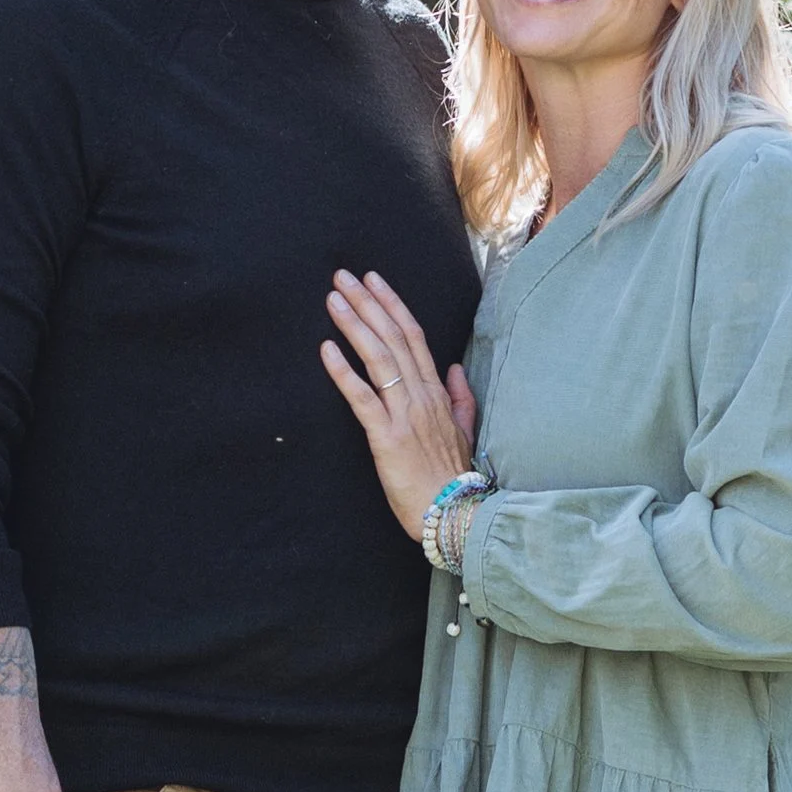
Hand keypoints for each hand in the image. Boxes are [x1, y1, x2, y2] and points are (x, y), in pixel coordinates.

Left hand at [321, 268, 480, 542]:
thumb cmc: (454, 478)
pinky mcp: (387, 437)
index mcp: (437, 393)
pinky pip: (362, 398)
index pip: (413, 337)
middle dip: (368, 303)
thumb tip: (453, 370)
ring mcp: (405, 414)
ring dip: (354, 325)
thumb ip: (460, 399)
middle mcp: (421, 396)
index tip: (373, 281)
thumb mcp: (465, 432)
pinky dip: (344, 372)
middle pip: (393, 338)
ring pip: (379, 358)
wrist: (455, 515)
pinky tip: (326, 349)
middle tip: (343, 276)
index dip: (392, 305)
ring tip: (333, 300)